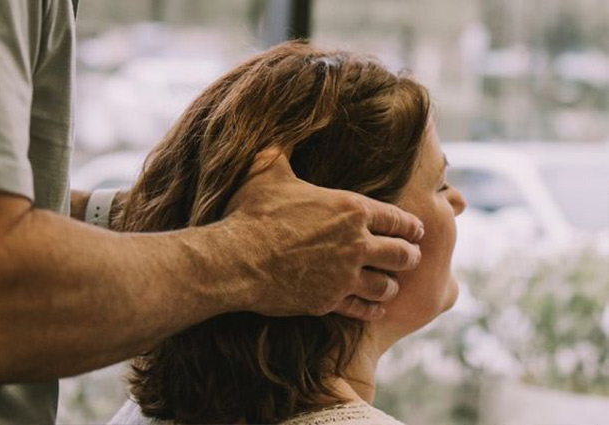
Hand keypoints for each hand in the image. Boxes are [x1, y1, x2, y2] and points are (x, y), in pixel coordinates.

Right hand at [224, 147, 423, 319]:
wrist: (235, 259)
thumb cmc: (252, 212)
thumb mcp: (266, 170)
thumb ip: (281, 148)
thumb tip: (280, 126)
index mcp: (351, 209)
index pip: (399, 219)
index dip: (411, 226)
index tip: (416, 230)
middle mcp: (356, 244)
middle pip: (404, 255)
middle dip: (409, 256)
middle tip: (409, 257)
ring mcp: (344, 276)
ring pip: (387, 286)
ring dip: (390, 285)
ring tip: (388, 284)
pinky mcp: (329, 302)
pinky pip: (363, 309)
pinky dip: (372, 310)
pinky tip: (374, 308)